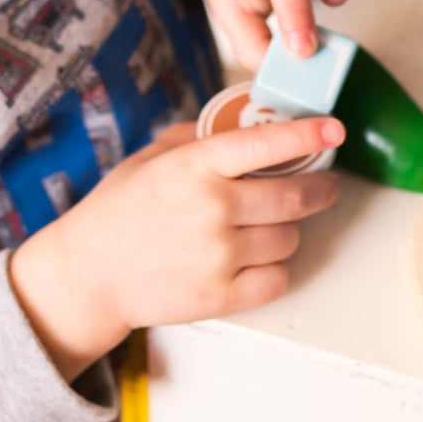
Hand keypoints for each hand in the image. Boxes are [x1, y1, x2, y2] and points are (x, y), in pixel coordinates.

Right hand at [8, 116, 344, 378]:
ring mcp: (219, 255)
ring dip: (286, 231)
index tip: (333, 131)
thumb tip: (243, 125)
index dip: (307, 136)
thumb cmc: (118, 214)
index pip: (265, 144)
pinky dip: (273, 269)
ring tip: (264, 228)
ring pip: (289, 238)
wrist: (89, 276)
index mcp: (195, 167)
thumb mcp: (150, 158)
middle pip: (295, 196)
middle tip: (325, 185)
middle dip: (321, 189)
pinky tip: (254, 259)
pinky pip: (277, 278)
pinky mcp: (221, 296)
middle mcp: (213, 208)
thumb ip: (196, 139)